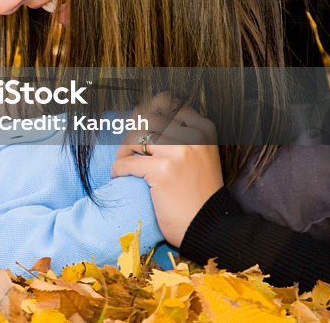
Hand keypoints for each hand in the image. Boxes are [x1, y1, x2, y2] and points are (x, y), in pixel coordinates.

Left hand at [111, 103, 222, 245]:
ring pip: (134, 138)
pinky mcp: (161, 172)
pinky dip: (118, 170)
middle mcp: (192, 136)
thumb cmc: (199, 193)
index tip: (143, 130)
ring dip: (123, 152)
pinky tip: (121, 177)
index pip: (166, 102)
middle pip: (146, 118)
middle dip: (132, 133)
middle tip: (130, 151)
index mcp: (203, 128)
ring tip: (124, 164)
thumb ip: (175, 132)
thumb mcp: (197, 155)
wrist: (210, 228)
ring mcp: (178, 153)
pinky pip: (126, 163)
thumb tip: (137, 111)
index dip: (147, 114)